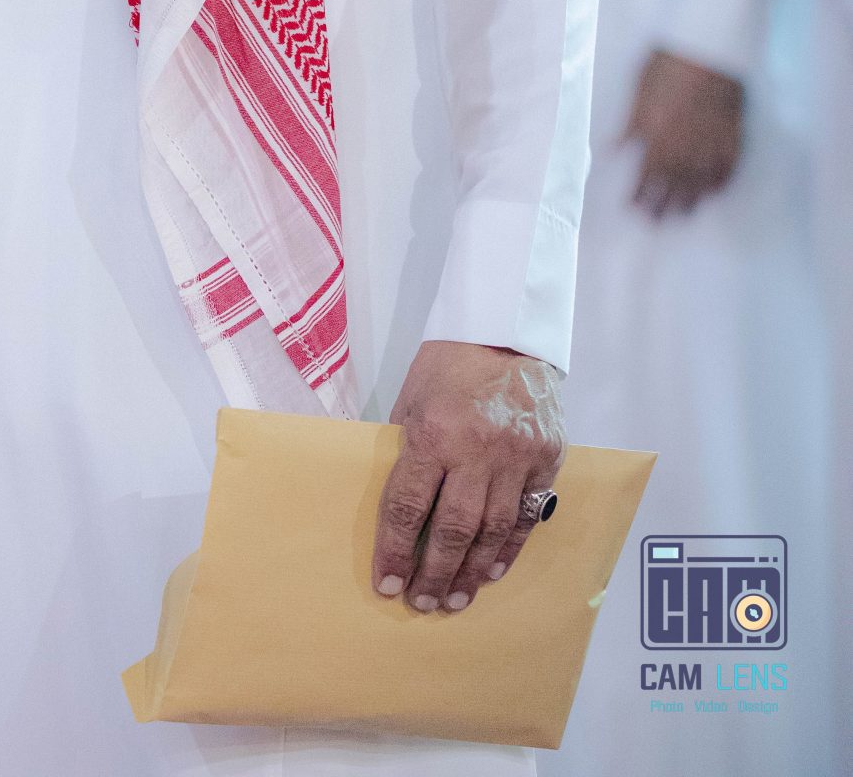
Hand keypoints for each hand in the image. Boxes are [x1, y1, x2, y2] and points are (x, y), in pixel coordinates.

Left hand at [373, 340, 564, 612]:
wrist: (510, 331)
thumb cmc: (451, 361)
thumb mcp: (413, 396)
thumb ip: (409, 447)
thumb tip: (398, 499)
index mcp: (434, 432)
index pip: (409, 505)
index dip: (396, 550)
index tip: (388, 583)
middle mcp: (476, 451)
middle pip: (452, 530)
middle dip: (435, 574)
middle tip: (422, 604)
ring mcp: (516, 458)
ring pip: (492, 531)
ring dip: (472, 572)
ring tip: (455, 600)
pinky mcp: (547, 460)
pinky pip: (527, 516)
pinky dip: (510, 548)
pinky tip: (493, 571)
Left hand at [625, 48, 743, 216]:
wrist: (712, 46)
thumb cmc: (670, 61)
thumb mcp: (639, 89)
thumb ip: (629, 124)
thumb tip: (612, 149)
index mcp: (657, 134)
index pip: (646, 175)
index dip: (638, 195)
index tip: (632, 209)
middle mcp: (684, 145)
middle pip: (673, 185)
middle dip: (661, 206)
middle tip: (654, 223)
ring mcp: (711, 143)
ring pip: (700, 183)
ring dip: (689, 202)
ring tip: (682, 216)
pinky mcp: (734, 137)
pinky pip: (727, 170)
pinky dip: (719, 184)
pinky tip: (713, 193)